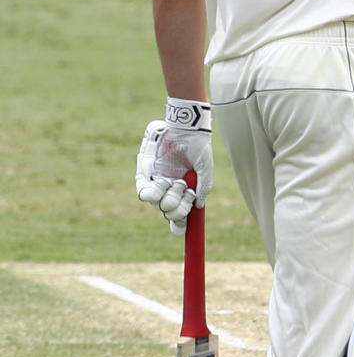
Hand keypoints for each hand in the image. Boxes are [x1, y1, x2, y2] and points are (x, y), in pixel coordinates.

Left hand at [136, 99, 213, 234]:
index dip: (180, 224)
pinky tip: (160, 183)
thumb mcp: (206, 168)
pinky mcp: (147, 174)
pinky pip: (143, 191)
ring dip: (166, 197)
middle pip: (169, 212)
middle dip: (177, 207)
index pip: (180, 215)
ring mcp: (159, 182)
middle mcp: (171, 190)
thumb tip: (198, 206)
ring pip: (157, 204)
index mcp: (186, 191)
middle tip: (183, 191)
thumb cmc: (198, 146)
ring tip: (174, 182)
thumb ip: (204, 187)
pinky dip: (150, 192)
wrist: (184, 128)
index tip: (182, 228)